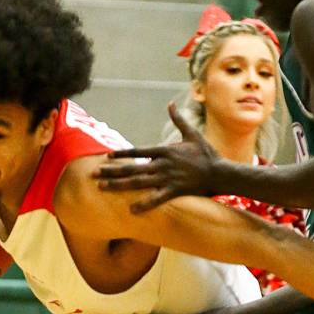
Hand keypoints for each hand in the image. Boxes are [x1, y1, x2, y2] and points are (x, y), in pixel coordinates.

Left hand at [94, 102, 220, 212]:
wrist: (220, 172)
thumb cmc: (206, 153)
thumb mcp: (191, 134)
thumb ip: (178, 120)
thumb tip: (171, 104)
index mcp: (164, 151)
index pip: (137, 152)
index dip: (120, 154)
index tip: (106, 157)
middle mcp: (162, 164)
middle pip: (131, 168)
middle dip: (111, 171)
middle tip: (93, 175)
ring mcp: (167, 179)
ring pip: (138, 183)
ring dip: (118, 185)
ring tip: (102, 188)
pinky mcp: (175, 192)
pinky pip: (156, 199)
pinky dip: (143, 205)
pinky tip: (130, 209)